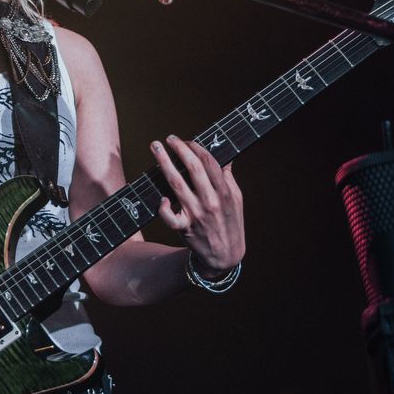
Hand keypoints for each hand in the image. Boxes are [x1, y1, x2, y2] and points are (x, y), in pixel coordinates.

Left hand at [151, 135, 245, 276]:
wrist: (225, 255)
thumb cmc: (230, 223)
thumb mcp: (236, 199)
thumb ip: (228, 178)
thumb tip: (225, 157)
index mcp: (224, 192)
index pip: (209, 162)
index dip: (196, 147)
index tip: (186, 140)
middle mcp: (210, 201)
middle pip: (192, 169)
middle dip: (179, 150)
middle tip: (169, 138)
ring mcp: (196, 214)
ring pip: (176, 185)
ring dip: (164, 164)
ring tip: (156, 149)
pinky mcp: (184, 228)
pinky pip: (169, 217)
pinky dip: (163, 207)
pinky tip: (161, 197)